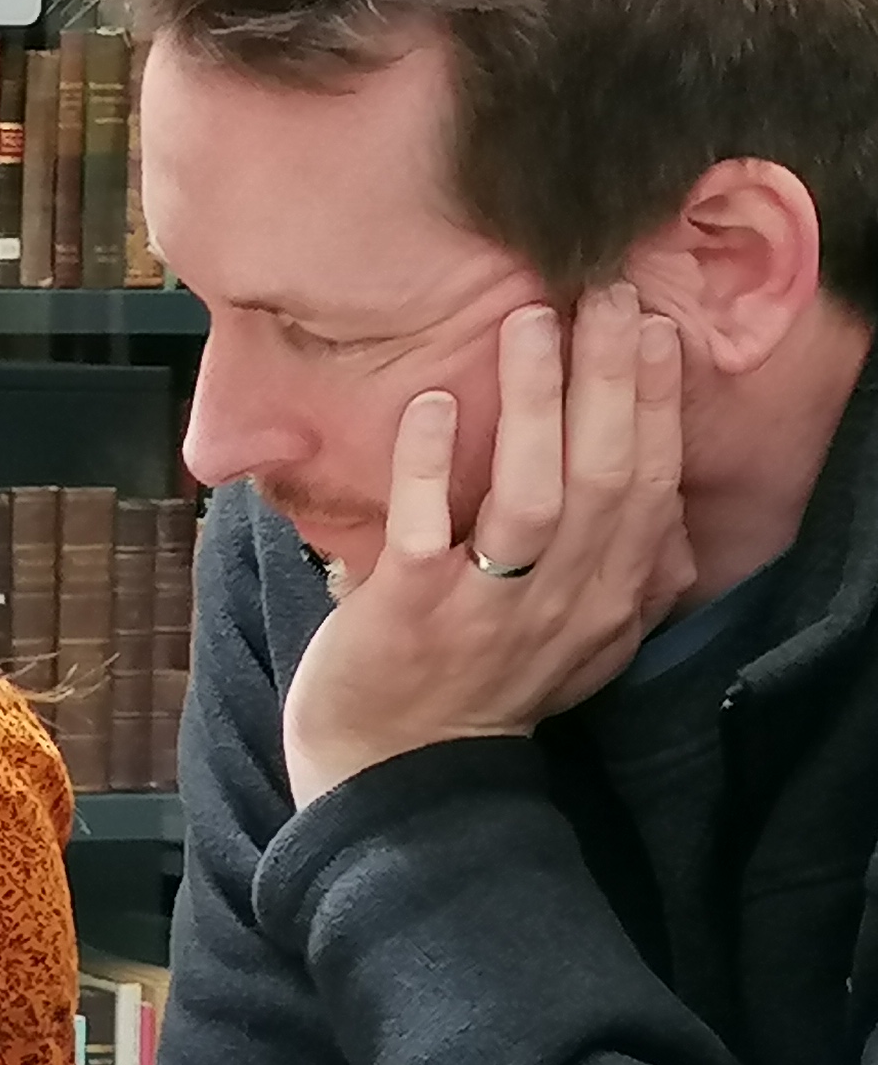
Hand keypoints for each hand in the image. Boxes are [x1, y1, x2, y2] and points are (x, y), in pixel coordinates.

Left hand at [283, 289, 694, 804]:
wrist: (394, 771)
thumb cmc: (481, 685)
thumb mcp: (580, 640)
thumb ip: (627, 579)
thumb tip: (671, 512)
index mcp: (609, 599)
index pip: (652, 486)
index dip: (657, 403)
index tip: (652, 325)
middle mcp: (564, 603)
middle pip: (608, 476)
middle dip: (612, 378)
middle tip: (602, 293)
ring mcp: (485, 610)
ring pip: (535, 497)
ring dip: (537, 404)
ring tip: (531, 323)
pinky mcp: (408, 615)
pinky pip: (428, 531)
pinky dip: (433, 465)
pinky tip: (434, 405)